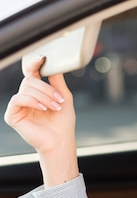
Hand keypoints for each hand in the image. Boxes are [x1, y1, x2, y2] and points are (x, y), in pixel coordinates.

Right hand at [4, 56, 77, 185]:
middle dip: (47, 88)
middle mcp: (25, 96)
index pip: (31, 73)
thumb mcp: (64, 97)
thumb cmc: (63, 121)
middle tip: (60, 100)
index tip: (43, 57)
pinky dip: (33, 101)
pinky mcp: (12, 115)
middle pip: (30, 80)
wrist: (61, 140)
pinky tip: (43, 108)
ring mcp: (18, 105)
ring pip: (26, 88)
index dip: (35, 63)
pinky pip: (18, 99)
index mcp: (36, 91)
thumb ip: (57, 80)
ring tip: (56, 106)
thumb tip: (52, 63)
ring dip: (44, 96)